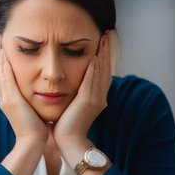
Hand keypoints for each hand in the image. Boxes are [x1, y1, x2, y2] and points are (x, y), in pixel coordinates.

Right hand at [0, 34, 48, 145]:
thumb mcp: (32, 110)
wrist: (33, 142)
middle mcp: (3, 96)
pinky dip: (3, 62)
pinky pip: (4, 75)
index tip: (3, 44)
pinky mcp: (9, 98)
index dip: (1, 58)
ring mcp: (4, 97)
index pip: (3, 73)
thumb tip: (38, 91)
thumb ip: (31, 100)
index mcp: (8, 98)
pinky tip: (3, 50)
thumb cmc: (37, 129)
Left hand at [53, 31, 111, 152]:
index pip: (103, 71)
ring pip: (101, 71)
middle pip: (106, 68)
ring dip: (103, 54)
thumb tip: (71, 82)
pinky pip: (92, 81)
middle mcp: (100, 96)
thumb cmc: (66, 125)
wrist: (68, 141)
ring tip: (104, 38)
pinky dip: (94, 68)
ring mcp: (96, 99)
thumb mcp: (74, 105)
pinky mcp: (88, 101)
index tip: (104, 40)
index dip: (105, 55)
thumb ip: (76, 93)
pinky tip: (94, 56)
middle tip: (108, 32)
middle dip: (107, 49)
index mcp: (97, 97)